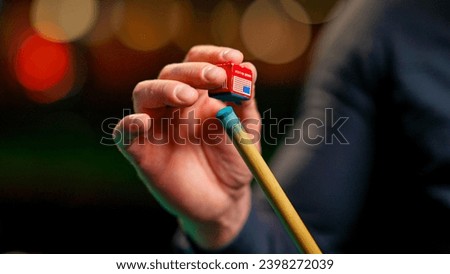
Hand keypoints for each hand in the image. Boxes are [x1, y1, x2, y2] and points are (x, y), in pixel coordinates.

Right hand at [113, 45, 260, 248]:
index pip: (197, 62)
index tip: (234, 59)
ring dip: (164, 89)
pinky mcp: (142, 153)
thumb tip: (249, 69)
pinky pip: (124, 134)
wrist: (224, 202)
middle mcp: (174, 106)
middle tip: (215, 77)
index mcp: (199, 95)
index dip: (212, 56)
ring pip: (144, 94)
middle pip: (171, 74)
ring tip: (187, 96)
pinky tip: (143, 122)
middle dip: (193, 71)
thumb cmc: (234, 162)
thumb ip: (245, 103)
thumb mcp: (246, 131)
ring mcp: (156, 127)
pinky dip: (129, 125)